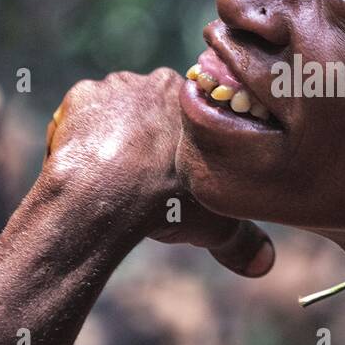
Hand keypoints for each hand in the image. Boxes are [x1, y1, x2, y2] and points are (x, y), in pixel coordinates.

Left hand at [43, 68, 274, 276]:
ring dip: (114, 135)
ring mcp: (114, 86)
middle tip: (146, 176)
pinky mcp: (78, 97)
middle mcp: (156, 81)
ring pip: (115, 111)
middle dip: (148, 134)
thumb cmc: (166, 203)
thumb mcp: (218, 225)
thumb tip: (265, 263)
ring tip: (113, 177)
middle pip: (152, 108)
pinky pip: (81, 116)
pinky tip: (86, 167)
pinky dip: (82, 138)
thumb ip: (243, 240)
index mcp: (194, 99)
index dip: (184, 143)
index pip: (192, 114)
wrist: (103, 198)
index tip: (177, 170)